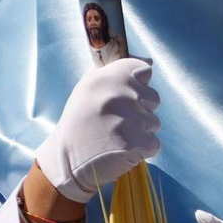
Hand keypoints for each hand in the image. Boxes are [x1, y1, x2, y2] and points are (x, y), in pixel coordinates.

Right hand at [35, 57, 160, 202]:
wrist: (67, 160)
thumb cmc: (78, 123)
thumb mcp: (86, 89)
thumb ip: (114, 74)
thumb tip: (149, 62)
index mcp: (104, 79)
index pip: (142, 69)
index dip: (137, 81)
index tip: (126, 92)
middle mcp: (119, 95)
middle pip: (152, 96)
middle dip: (140, 108)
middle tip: (116, 119)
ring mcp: (130, 120)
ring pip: (154, 121)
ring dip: (140, 130)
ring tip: (116, 136)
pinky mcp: (140, 143)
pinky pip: (154, 142)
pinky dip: (141, 148)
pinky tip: (122, 149)